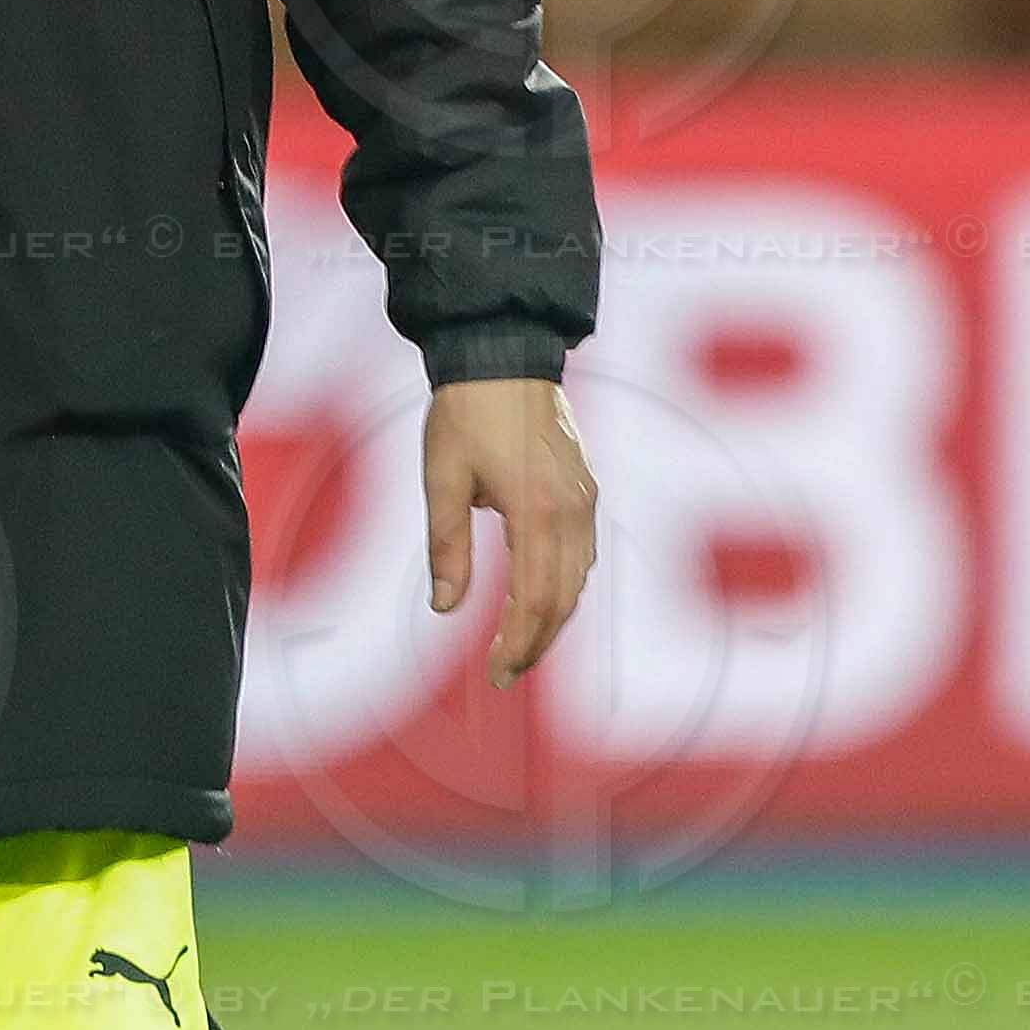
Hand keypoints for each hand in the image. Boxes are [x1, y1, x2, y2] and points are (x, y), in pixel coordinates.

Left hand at [423, 375, 597, 682]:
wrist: (505, 354)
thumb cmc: (466, 413)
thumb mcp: (442, 479)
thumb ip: (446, 546)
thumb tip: (444, 607)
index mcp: (535, 510)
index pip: (533, 601)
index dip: (516, 645)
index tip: (495, 675)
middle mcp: (571, 510)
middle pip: (564, 600)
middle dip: (536, 644)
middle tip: (505, 674)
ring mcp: (585, 499)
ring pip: (579, 581)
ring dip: (552, 620)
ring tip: (520, 645)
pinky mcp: (587, 489)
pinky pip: (584, 554)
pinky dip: (565, 587)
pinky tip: (542, 599)